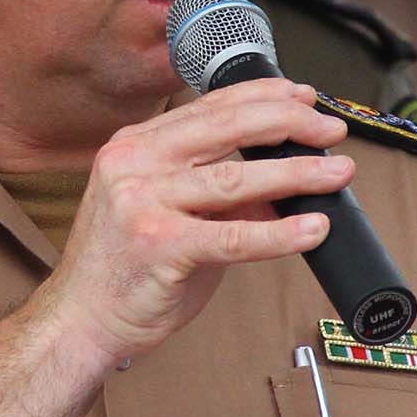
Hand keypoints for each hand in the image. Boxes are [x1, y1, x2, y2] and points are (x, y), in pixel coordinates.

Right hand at [45, 79, 351, 359]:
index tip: (303, 96)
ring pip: (235, 178)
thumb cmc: (124, 268)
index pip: (210, 107)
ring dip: (296, 173)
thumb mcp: (167, 211)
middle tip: (330, 129)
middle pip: (226, 128)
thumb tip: (283, 181)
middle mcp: (134, 163)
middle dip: (288, 123)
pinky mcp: (159, 246)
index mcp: (135, 146)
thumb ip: (217, 193)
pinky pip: (234, 236)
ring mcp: (143, 202)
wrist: (80, 320)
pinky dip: (280, 232)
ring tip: (336, 172)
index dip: (263, 96)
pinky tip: (312, 227)